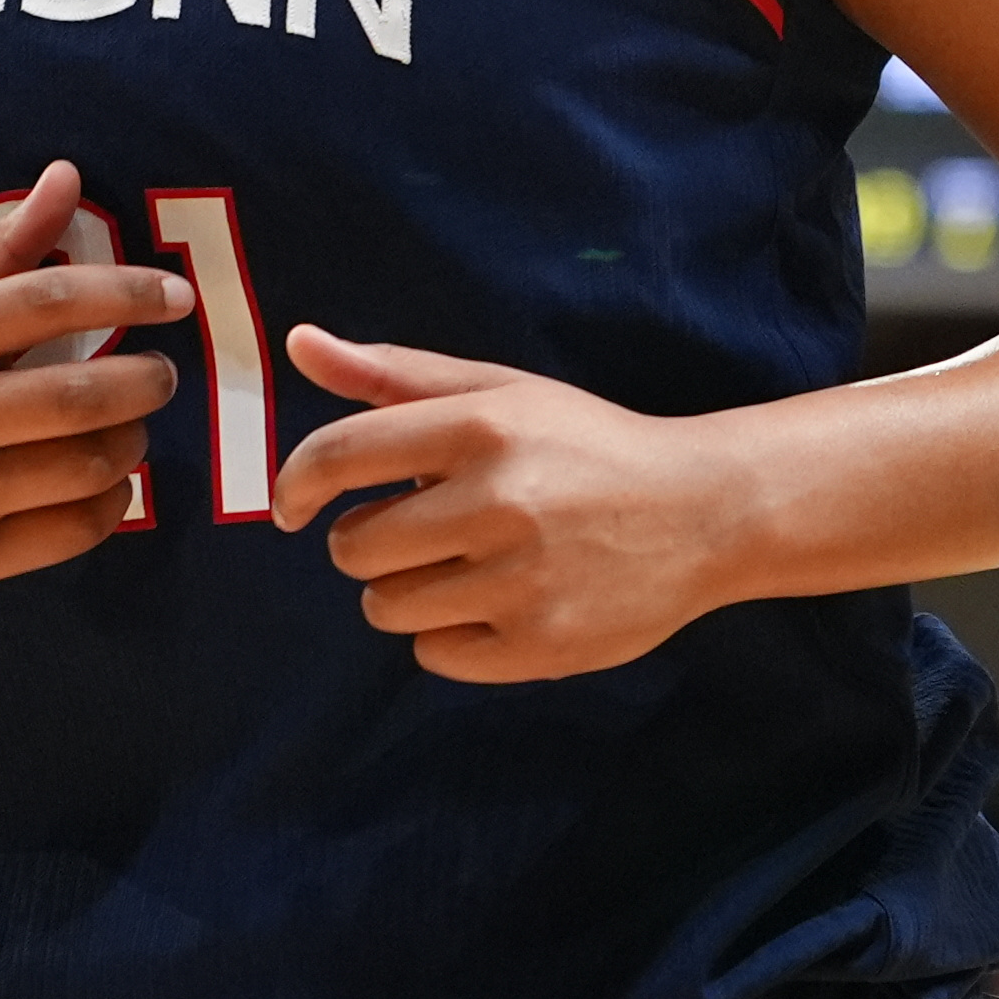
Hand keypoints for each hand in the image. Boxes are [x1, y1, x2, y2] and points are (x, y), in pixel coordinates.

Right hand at [0, 164, 188, 587]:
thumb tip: (68, 176)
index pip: (42, 302)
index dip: (123, 293)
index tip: (177, 297)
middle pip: (74, 397)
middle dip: (143, 381)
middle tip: (162, 373)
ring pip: (81, 467)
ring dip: (131, 440)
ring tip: (131, 424)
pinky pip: (69, 532)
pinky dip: (112, 502)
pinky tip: (108, 480)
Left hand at [267, 329, 750, 682]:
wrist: (705, 511)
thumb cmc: (586, 446)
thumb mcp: (499, 393)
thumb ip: (394, 374)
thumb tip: (299, 342)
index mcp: (481, 427)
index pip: (340, 456)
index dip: (298, 484)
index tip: (293, 505)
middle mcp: (499, 502)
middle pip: (354, 549)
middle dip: (370, 542)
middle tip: (422, 530)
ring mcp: (521, 580)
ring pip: (387, 609)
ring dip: (407, 592)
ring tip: (464, 566)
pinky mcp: (541, 645)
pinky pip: (434, 656)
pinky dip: (450, 638)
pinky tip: (497, 604)